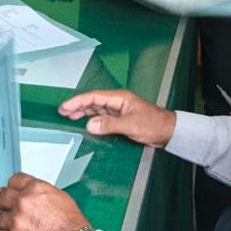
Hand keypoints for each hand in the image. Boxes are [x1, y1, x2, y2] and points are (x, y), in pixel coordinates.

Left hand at [0, 172, 89, 230]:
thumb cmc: (73, 229)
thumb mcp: (62, 199)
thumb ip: (42, 195)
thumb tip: (33, 197)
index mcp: (36, 190)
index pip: (14, 180)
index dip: (14, 188)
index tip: (13, 193)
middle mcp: (23, 204)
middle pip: (1, 197)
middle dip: (4, 204)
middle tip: (8, 210)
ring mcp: (15, 224)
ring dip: (4, 224)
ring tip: (13, 229)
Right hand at [59, 89, 175, 148]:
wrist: (168, 132)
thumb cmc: (154, 124)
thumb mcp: (130, 125)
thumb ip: (109, 124)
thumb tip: (90, 124)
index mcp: (119, 98)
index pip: (94, 97)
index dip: (78, 101)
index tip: (64, 107)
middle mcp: (118, 102)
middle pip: (93, 102)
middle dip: (77, 106)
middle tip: (62, 112)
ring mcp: (120, 111)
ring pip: (97, 109)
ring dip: (84, 113)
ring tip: (70, 117)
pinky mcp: (122, 120)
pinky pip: (103, 118)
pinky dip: (93, 120)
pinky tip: (87, 124)